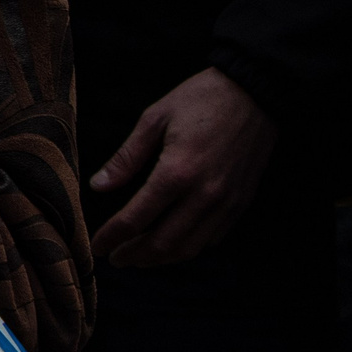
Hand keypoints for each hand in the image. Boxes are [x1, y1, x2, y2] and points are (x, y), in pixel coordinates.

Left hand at [89, 67, 276, 266]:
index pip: (135, 219)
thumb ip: (126, 158)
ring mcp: (226, 202)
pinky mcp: (241, 203)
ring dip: (161, 259)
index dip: (112, 237)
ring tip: (140, 257)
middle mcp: (204, 194)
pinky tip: (173, 241)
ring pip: (190, 248)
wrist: (254, 92)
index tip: (97, 247)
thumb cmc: (200, 100)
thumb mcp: (154, 119)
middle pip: (163, 244)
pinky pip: (212, 238)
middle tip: (116, 258)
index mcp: (176, 172)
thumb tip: (98, 186)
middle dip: (135, 256)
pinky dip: (189, 246)